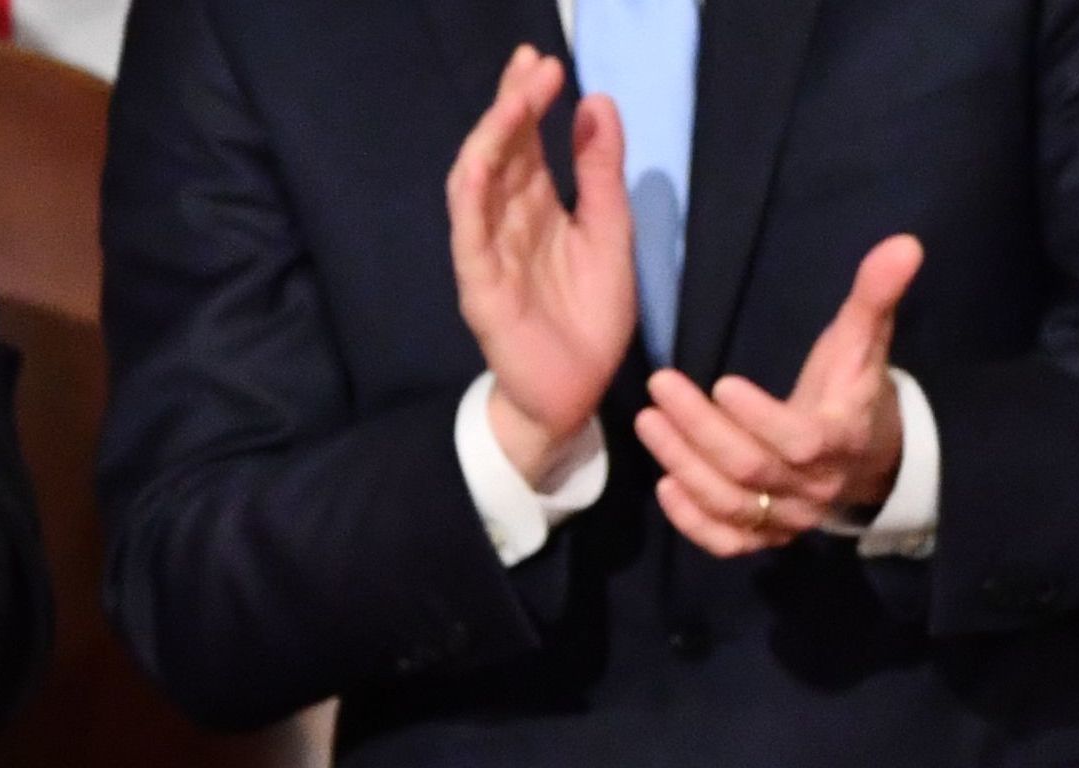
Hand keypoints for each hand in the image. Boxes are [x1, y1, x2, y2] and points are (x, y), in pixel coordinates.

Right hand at [445, 45, 636, 484]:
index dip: (528, 100)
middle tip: (534, 67)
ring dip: (491, 140)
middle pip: (498, 151)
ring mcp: (488, 252)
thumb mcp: (610, 231)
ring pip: (476, 184)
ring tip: (515, 102)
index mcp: (537, 207)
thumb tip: (597, 103)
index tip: (544, 63)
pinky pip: (468, 237)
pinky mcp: (480, 288)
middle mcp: (506, 221)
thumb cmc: (589, 316)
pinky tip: (483, 165)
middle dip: (511, 105)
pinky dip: (472, 199)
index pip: (524, 141)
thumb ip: (601, 172)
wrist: (577, 394)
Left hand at [637, 234, 919, 557]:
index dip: (759, 418)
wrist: (865, 455)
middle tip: (660, 388)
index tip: (721, 382)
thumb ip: (876, 294)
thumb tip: (904, 243)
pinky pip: (727, 542)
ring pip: (731, 505)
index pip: (799, 441)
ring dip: (683, 466)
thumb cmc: (852, 389)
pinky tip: (665, 484)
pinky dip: (692, 522)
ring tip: (648, 422)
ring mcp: (788, 517)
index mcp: (841, 438)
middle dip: (699, 430)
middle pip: (750, 469)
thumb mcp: (865, 340)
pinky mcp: (765, 536)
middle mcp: (814, 488)